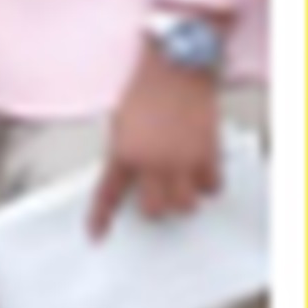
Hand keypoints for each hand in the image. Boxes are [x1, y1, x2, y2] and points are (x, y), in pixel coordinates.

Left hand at [96, 52, 225, 234]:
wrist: (175, 72)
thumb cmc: (145, 94)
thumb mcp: (121, 125)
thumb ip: (125, 155)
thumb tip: (132, 180)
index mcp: (123, 154)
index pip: (107, 194)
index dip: (100, 218)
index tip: (96, 236)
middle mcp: (151, 162)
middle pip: (154, 210)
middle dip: (155, 206)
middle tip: (157, 194)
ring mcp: (182, 161)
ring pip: (186, 205)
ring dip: (182, 198)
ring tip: (180, 182)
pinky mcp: (207, 154)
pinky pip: (212, 187)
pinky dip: (207, 185)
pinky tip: (200, 172)